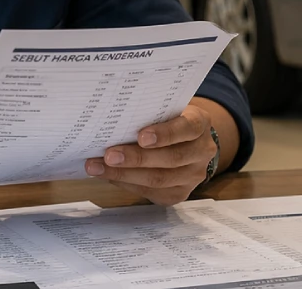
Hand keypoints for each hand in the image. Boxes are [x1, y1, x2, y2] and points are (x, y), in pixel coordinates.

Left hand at [84, 104, 214, 205]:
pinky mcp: (180, 193)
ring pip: (160, 179)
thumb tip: (112, 120)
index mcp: (199, 123)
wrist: (188, 141)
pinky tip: (109, 176)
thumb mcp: (166, 109)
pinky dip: (127, 184)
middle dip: (136, 158)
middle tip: (109, 155)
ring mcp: (193, 175)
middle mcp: (202, 151)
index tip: (141, 136)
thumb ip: (149, 113)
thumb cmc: (169, 119)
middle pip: (171, 158)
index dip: (165, 134)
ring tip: (98, 168)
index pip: (187, 128)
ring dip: (125, 174)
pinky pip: (153, 192)